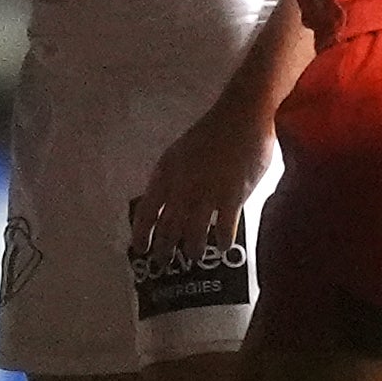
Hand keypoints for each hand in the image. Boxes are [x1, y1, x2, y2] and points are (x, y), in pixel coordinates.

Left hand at [131, 100, 273, 264]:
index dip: (141, 234)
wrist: (242, 117)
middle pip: (168, 228)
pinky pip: (225, 229)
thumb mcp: (180, 153)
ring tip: (193, 257)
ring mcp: (207, 194)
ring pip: (194, 234)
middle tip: (163, 263)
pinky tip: (223, 248)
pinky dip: (223, 241)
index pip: (146, 212)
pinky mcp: (232, 197)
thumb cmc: (212, 133)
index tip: (140, 249)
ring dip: (192, 250)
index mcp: (166, 173)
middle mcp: (182, 187)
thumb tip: (165, 204)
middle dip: (164, 249)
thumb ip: (172, 178)